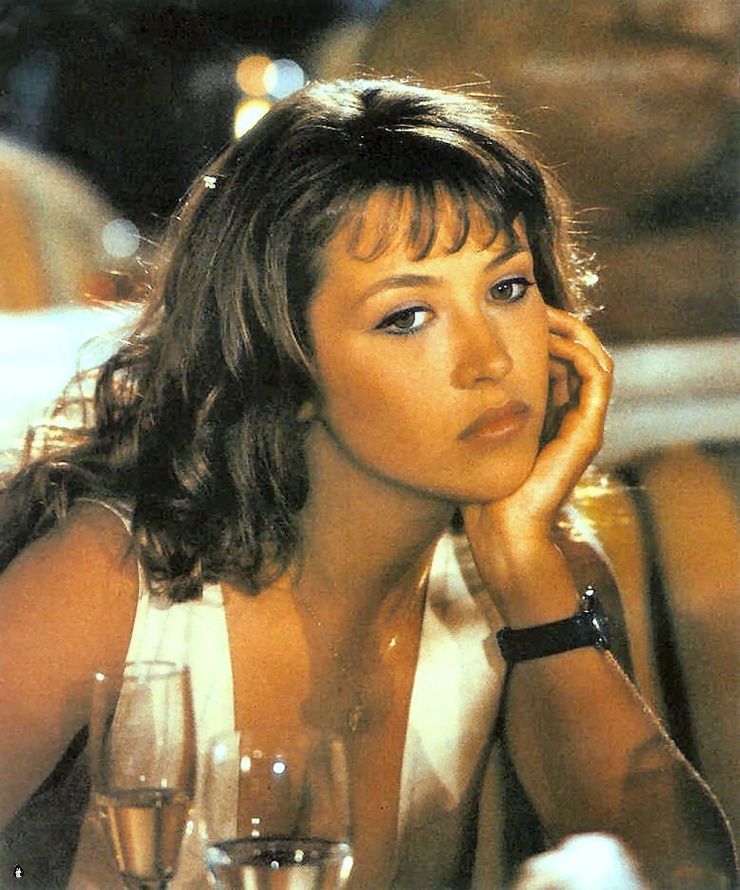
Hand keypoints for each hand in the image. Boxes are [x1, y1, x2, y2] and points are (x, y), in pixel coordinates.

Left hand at [461, 309, 612, 607]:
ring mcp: (583, 424)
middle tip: (529, 301)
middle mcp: (570, 416)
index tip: (510, 310)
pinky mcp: (587, 432)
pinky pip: (597, 377)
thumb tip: (447, 374)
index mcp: (548, 415)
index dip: (540, 332)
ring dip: (571, 330)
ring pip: (593, 358)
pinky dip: (580, 350)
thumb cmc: (481, 488)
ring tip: (542, 312)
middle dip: (556, 323)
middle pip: (577, 353)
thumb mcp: (476, 435)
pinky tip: (550, 337)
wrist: (501, 530)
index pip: (556, 359)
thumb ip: (476, 407)